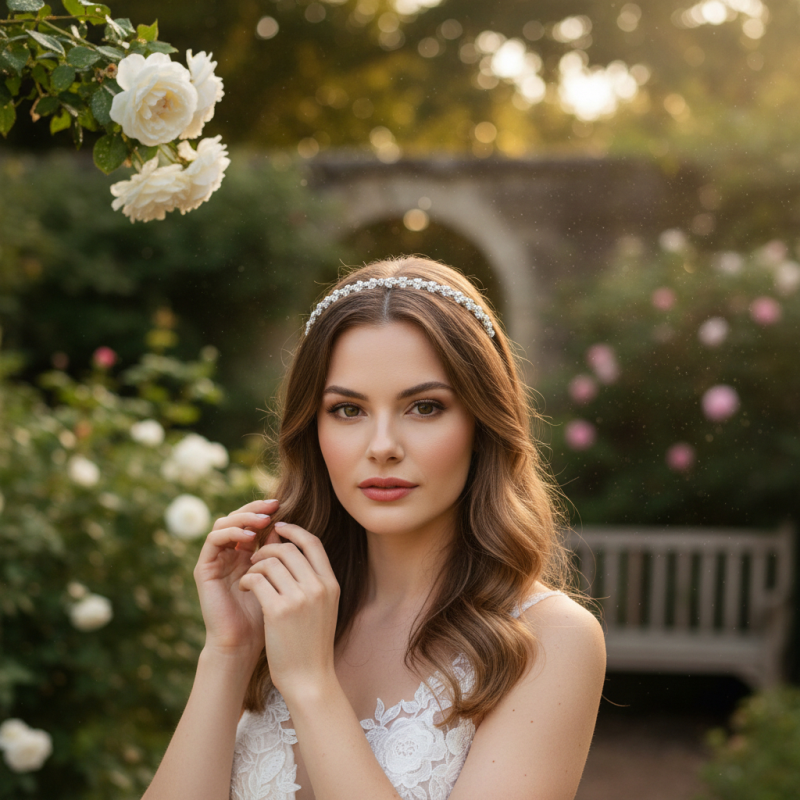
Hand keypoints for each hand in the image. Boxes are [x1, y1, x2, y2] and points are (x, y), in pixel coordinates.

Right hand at [192, 499, 278, 661]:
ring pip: (223, 523)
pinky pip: (214, 540)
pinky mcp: (204, 569)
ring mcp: (215, 560)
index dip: (264, 510)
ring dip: (244, 517)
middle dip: (255, 508)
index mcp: (245, 555)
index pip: (251, 522)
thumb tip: (282, 528)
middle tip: (273, 505)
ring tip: (263, 520)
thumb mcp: (277, 579)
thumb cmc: (265, 616)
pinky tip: (249, 536)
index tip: (283, 505)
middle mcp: (227, 554)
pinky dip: (231, 532)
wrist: (243, 645)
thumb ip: (276, 554)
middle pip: (236, 518)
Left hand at [239, 522, 340, 700]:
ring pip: (270, 562)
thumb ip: (313, 581)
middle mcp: (318, 587)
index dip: (294, 531)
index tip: (279, 529)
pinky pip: (257, 579)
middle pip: (288, 549)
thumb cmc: (312, 643)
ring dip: (255, 564)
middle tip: (256, 557)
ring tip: (249, 576)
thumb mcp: (323, 608)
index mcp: (330, 584)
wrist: (309, 678)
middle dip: (268, 548)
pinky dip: (247, 578)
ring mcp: (299, 598)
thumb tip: (293, 552)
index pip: (312, 543)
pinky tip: (244, 586)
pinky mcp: (278, 611)